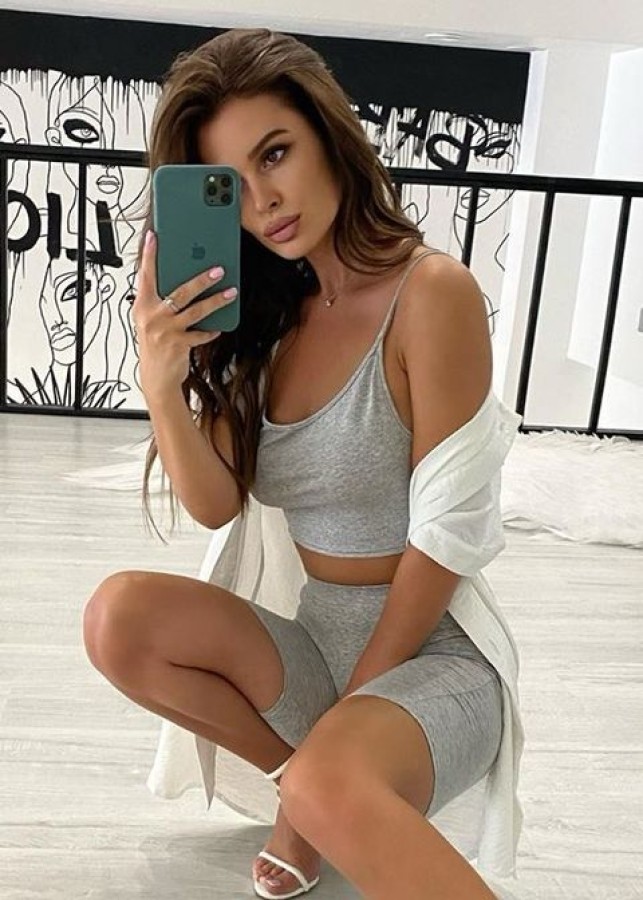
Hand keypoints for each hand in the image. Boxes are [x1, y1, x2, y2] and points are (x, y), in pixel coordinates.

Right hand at [132, 230, 237, 400]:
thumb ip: (161, 301)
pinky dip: (211, 330)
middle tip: (219, 269)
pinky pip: (200, 333)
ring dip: (215, 301)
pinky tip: (218, 327)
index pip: (145, 275)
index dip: (149, 255)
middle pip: (180, 291)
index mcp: (142, 305)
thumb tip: (184, 281)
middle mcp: (151, 316)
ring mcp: (165, 330)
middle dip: (201, 279)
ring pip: (195, 311)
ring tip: (230, 292)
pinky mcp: (178, 344)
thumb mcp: (151, 320)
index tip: (154, 237)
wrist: (156, 377)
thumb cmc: (156, 344)